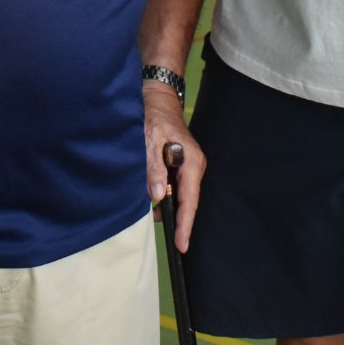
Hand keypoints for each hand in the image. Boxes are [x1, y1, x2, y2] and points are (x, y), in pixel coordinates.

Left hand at [144, 83, 203, 251]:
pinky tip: (151, 200)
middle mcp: (194, 167)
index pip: (189, 199)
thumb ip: (153, 167)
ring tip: (151, 215)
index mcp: (191, 162)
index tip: (181, 245)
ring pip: (179, 196)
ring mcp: (188, 167)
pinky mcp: (180, 167)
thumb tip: (156, 195)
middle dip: (178, 221)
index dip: (185, 224)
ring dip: (167, 207)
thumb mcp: (149, 140)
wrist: (157, 99)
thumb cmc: (153, 117)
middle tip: (169, 240)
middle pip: (187, 202)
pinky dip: (163, 196)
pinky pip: (174, 188)